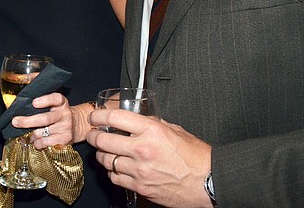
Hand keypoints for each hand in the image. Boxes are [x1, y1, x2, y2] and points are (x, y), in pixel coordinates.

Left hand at [11, 91, 74, 148]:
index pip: (55, 99)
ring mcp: (65, 128)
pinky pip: (46, 143)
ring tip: (28, 135)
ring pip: (43, 132)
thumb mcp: (53, 105)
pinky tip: (36, 142)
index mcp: (61, 103)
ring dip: (32, 135)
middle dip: (28, 121)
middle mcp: (64, 114)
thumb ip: (41, 103)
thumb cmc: (57, 114)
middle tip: (15, 122)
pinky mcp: (65, 140)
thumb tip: (20, 106)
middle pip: (45, 118)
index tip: (34, 103)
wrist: (75, 125)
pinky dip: (38, 143)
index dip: (45, 100)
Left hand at [86, 108, 212, 207]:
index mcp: (152, 131)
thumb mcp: (176, 130)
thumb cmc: (197, 157)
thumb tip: (141, 119)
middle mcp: (143, 149)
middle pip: (103, 140)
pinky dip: (112, 172)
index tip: (95, 117)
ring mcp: (140, 170)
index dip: (99, 116)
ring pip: (106, 160)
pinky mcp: (140, 187)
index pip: (114, 118)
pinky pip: (115, 178)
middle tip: (93, 135)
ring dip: (102, 155)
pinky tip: (116, 168)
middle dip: (94, 136)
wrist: (209, 182)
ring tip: (104, 151)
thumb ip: (155, 123)